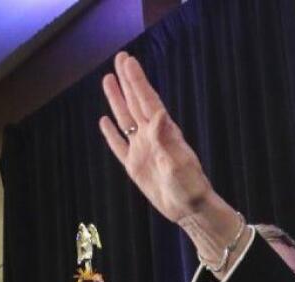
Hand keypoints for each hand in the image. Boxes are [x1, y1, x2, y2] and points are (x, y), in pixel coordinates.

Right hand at [98, 52, 237, 251]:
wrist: (190, 211)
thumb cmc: (189, 188)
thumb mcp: (179, 164)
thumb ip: (167, 140)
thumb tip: (159, 114)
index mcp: (164, 133)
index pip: (147, 101)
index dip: (137, 80)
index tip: (129, 61)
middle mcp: (152, 137)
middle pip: (135, 103)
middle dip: (127, 81)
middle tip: (120, 58)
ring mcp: (142, 150)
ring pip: (125, 119)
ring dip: (117, 99)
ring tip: (108, 79)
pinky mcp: (135, 166)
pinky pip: (119, 145)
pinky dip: (110, 133)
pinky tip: (104, 121)